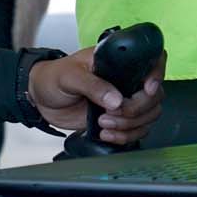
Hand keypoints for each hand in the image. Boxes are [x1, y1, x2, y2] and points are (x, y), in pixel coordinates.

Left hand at [28, 46, 165, 144]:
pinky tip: (107, 134)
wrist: (40, 99)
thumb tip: (116, 100)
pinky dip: (125, 136)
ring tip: (103, 123)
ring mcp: (124, 100)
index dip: (156, 74)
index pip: (152, 60)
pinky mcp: (119, 119)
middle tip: (112, 112)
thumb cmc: (53, 78)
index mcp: (117, 62)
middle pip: (155, 95)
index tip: (147, 89)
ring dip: (130, 125)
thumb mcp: (69, 76)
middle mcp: (126, 80)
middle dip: (137, 108)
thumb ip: (92, 85)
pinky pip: (136, 130)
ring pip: (149, 115)